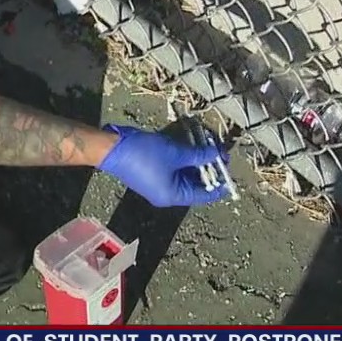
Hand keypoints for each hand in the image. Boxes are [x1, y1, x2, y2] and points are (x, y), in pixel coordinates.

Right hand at [98, 124, 229, 206]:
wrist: (111, 148)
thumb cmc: (144, 155)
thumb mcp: (176, 154)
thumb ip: (200, 155)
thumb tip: (219, 154)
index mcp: (174, 196)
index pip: (205, 194)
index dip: (219, 181)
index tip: (229, 166)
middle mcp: (168, 193)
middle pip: (195, 184)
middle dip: (208, 166)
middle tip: (219, 150)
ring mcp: (159, 183)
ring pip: (185, 174)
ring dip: (196, 160)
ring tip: (207, 144)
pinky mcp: (153, 172)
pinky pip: (175, 168)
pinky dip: (184, 158)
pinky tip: (191, 144)